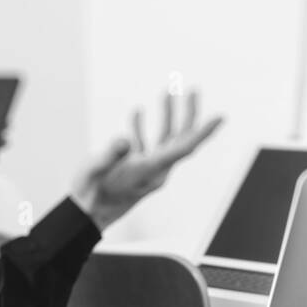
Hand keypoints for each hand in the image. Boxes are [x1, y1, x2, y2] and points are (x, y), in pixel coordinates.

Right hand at [71, 91, 222, 230]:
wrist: (85, 216)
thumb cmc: (89, 196)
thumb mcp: (94, 172)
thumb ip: (110, 156)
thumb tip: (124, 140)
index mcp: (151, 170)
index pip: (184, 148)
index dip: (203, 132)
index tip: (220, 117)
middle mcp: (155, 170)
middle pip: (181, 139)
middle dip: (189, 114)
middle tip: (195, 90)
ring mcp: (147, 170)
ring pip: (165, 139)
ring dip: (168, 115)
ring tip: (168, 92)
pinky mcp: (135, 169)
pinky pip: (146, 144)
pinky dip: (143, 127)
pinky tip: (138, 112)